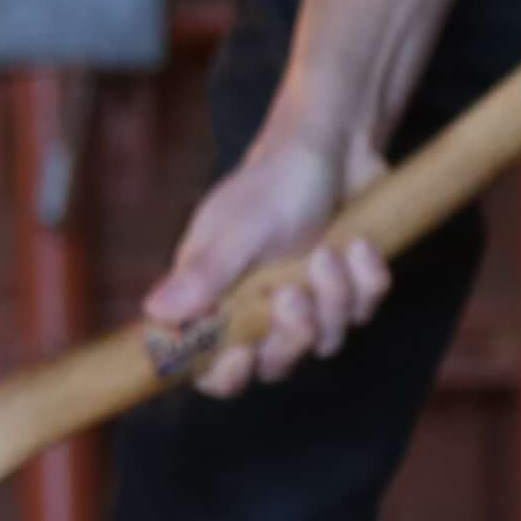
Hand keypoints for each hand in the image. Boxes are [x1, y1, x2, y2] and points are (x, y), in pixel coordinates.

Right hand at [144, 123, 393, 400]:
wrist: (335, 146)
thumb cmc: (275, 182)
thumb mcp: (237, 229)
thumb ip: (203, 276)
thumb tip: (153, 314)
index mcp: (217, 298)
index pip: (208, 365)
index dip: (225, 374)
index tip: (244, 352)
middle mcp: (258, 308)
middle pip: (274, 364)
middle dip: (292, 335)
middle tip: (293, 294)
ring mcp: (307, 302)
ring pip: (325, 340)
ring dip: (333, 298)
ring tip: (328, 251)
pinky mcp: (347, 291)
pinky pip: (364, 312)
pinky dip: (366, 280)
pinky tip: (360, 245)